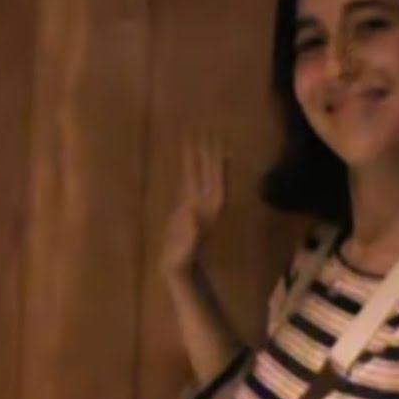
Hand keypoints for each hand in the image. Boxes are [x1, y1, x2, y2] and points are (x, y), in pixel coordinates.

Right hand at [159, 135, 225, 278]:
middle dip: (209, 153)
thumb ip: (191, 231)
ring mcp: (198, 203)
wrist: (180, 268)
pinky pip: (189, 181)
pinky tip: (190, 159)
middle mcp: (207, 203)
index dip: (217, 164)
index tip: (219, 144)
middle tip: (208, 130)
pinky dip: (189, 168)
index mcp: (209, 210)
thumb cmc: (183, 259)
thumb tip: (193, 211)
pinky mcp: (186, 206)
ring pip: (200, 175)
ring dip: (200, 157)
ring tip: (198, 137)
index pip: (215, 181)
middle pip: (210, 173)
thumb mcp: (187, 246)